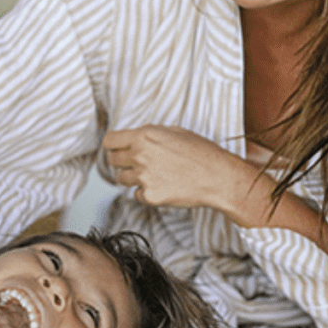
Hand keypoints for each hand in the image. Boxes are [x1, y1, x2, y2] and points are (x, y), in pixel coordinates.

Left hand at [102, 125, 253, 209]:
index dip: (113, 145)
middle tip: (135, 163)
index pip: (110, 141)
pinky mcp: (149, 196)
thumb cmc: (201, 153)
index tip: (116, 148)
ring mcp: (143, 177)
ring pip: (121, 178)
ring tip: (152, 174)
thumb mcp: (174, 132)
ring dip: (131, 177)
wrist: (218, 177)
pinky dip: (144, 192)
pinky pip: (136, 194)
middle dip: (121, 161)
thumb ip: (149, 134)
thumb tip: (134, 138)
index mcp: (144, 136)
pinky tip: (162, 186)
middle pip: (112, 160)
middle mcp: (140, 156)